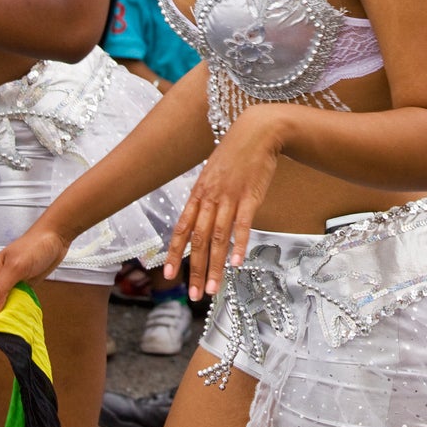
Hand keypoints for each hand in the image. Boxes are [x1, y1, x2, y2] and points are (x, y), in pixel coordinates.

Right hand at [0, 225, 69, 321]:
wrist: (55, 237)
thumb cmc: (34, 246)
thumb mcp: (16, 267)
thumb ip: (1, 289)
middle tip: (7, 329)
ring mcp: (9, 286)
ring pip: (0, 309)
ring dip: (6, 319)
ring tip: (16, 327)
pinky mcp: (22, 288)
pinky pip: (15, 306)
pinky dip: (17, 313)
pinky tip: (24, 318)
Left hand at [163, 105, 280, 300]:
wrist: (257, 131)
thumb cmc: (236, 152)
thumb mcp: (214, 173)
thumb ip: (207, 196)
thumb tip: (201, 216)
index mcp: (199, 193)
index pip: (182, 228)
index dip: (175, 253)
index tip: (169, 275)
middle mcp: (210, 197)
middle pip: (199, 239)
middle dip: (195, 270)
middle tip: (194, 295)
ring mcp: (230, 197)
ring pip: (218, 237)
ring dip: (215, 266)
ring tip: (213, 289)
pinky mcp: (250, 196)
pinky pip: (243, 225)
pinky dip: (238, 245)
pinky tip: (237, 263)